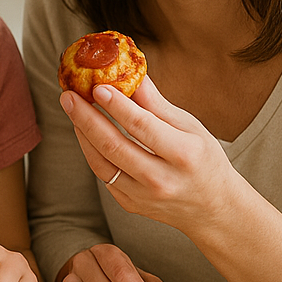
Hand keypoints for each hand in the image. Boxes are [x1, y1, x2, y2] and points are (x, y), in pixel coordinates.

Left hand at [60, 75, 244, 232]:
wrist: (213, 208)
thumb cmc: (203, 160)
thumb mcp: (190, 127)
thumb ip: (156, 104)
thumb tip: (132, 74)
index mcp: (184, 154)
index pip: (141, 126)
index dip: (116, 105)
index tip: (96, 86)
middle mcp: (162, 179)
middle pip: (114, 145)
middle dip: (86, 117)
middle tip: (68, 96)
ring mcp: (144, 196)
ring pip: (101, 163)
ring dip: (82, 133)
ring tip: (73, 109)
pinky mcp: (130, 204)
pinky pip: (103, 175)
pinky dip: (90, 151)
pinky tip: (84, 132)